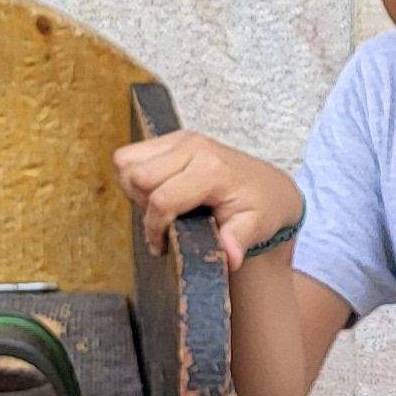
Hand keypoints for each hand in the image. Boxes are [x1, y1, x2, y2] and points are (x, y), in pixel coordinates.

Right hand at [111, 130, 303, 271]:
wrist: (268, 187)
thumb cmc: (260, 208)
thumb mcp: (255, 228)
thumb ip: (239, 240)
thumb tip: (230, 256)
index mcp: (212, 169)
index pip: (161, 198)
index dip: (154, 228)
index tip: (162, 245)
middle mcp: (193, 147)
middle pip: (137, 176)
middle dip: (143, 207)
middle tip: (163, 223)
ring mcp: (181, 138)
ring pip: (127, 161)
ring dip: (135, 189)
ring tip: (160, 206)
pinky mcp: (173, 138)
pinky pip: (131, 155)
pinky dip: (136, 176)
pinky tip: (159, 191)